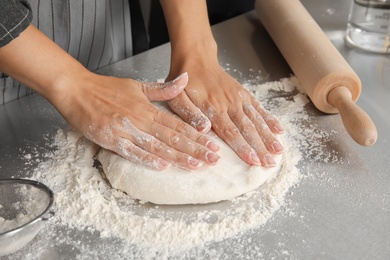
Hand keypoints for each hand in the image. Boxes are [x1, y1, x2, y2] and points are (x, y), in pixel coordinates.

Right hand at [52, 72, 219, 170]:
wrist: (76, 89)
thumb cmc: (106, 88)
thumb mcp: (137, 85)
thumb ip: (162, 89)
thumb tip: (185, 79)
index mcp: (148, 108)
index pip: (178, 125)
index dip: (197, 136)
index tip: (213, 145)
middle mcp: (141, 120)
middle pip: (172, 138)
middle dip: (195, 149)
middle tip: (214, 159)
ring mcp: (126, 130)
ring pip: (156, 146)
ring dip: (177, 157)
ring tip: (196, 165)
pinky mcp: (111, 139)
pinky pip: (132, 151)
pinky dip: (147, 159)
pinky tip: (162, 166)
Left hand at [166, 61, 283, 167]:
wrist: (196, 59)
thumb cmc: (184, 83)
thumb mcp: (176, 98)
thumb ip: (189, 114)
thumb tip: (204, 129)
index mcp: (213, 108)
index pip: (230, 132)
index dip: (243, 148)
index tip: (254, 160)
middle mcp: (229, 104)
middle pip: (247, 129)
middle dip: (260, 148)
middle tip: (270, 163)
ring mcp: (238, 98)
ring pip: (256, 120)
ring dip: (268, 136)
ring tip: (278, 151)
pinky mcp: (243, 94)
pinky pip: (258, 107)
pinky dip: (269, 119)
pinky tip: (279, 129)